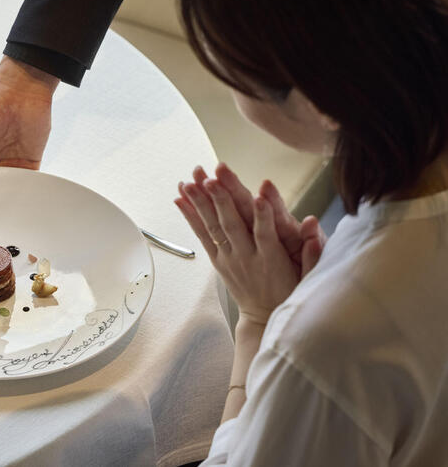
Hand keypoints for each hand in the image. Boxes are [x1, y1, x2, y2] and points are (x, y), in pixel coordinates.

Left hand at [175, 164, 325, 323]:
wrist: (262, 318)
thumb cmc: (287, 292)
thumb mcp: (306, 277)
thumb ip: (311, 253)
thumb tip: (315, 229)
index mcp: (272, 260)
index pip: (267, 234)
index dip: (263, 215)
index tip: (260, 196)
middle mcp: (247, 258)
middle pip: (233, 226)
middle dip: (222, 200)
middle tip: (212, 179)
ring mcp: (229, 259)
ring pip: (213, 228)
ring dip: (200, 204)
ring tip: (189, 183)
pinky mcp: (217, 260)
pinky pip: (202, 236)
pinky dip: (191, 217)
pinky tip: (180, 200)